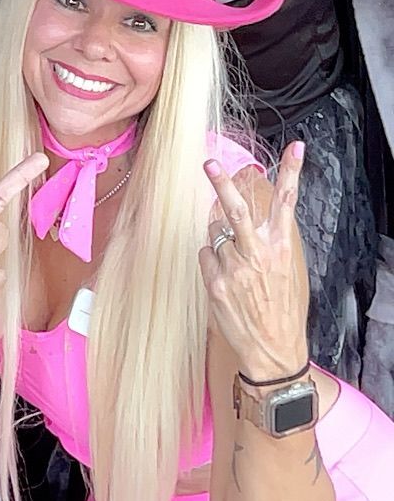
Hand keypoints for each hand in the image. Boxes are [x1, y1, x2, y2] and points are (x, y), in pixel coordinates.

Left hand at [200, 143, 309, 380]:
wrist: (273, 352)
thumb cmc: (282, 310)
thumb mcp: (290, 272)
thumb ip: (272, 242)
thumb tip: (256, 217)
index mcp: (281, 248)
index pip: (287, 202)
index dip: (291, 172)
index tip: (296, 148)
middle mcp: (258, 255)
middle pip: (238, 210)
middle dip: (222, 184)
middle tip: (209, 163)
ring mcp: (235, 269)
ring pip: (215, 234)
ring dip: (219, 242)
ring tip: (234, 266)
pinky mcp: (216, 283)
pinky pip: (205, 256)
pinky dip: (211, 262)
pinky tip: (224, 281)